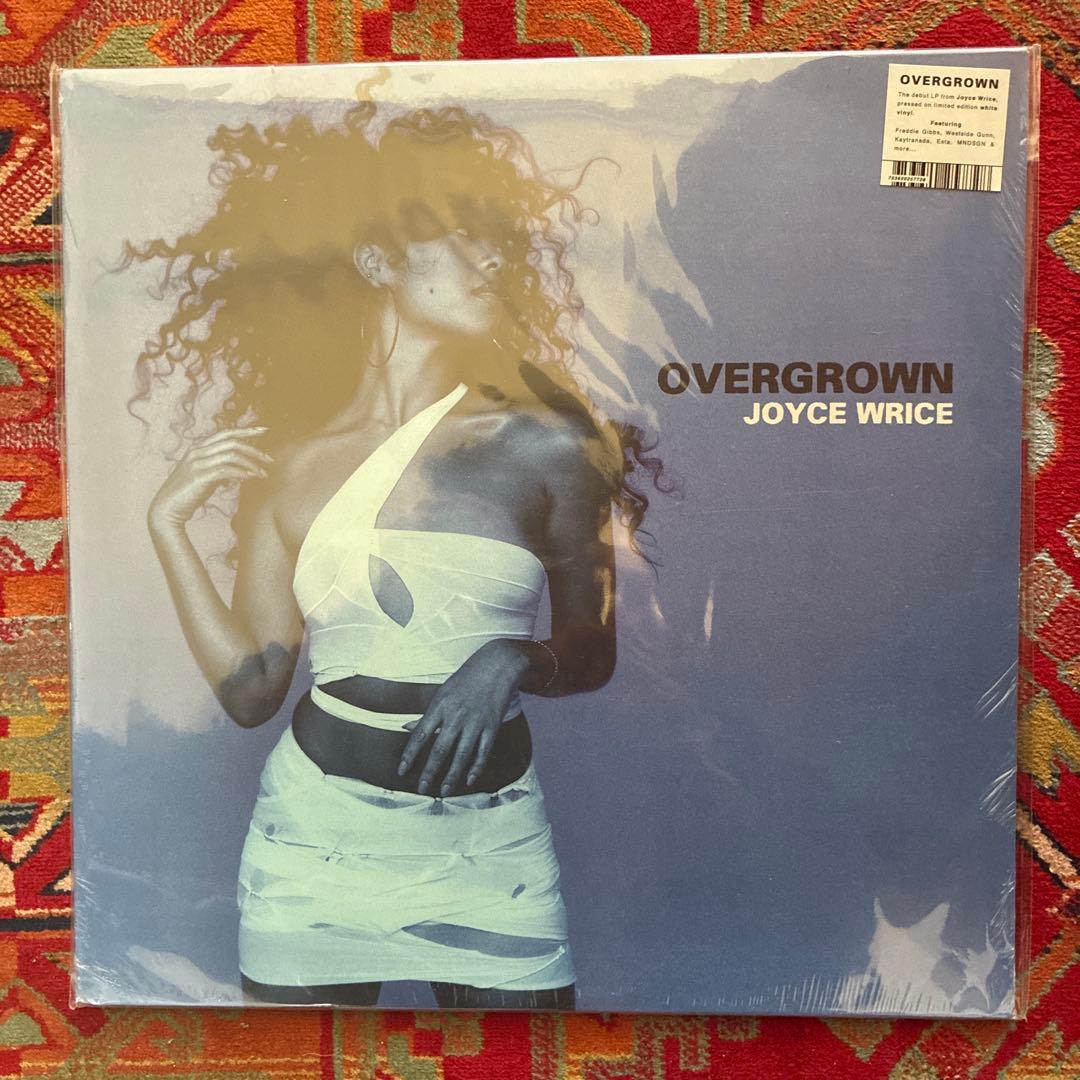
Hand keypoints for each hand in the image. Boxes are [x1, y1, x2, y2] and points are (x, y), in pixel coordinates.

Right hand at [148, 427, 271, 530]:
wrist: (167, 509)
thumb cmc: (188, 494)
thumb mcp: (205, 476)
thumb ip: (218, 469)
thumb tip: (239, 471)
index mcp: (198, 449)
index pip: (225, 433)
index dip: (246, 430)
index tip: (264, 430)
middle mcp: (197, 452)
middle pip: (232, 442)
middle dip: (254, 449)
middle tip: (270, 460)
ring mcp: (197, 463)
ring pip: (232, 455)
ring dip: (252, 464)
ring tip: (264, 474)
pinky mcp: (200, 476)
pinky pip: (226, 470)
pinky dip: (242, 472)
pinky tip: (251, 477)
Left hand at [398, 640, 529, 795]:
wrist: (497, 666)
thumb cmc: (466, 679)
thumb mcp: (442, 693)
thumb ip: (427, 714)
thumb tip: (406, 728)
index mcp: (440, 706)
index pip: (420, 735)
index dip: (410, 755)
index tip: (402, 771)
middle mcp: (456, 716)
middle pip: (440, 749)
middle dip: (429, 771)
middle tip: (422, 789)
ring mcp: (475, 722)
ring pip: (461, 755)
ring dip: (451, 775)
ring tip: (443, 791)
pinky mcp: (492, 726)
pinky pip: (483, 752)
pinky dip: (476, 767)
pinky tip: (468, 780)